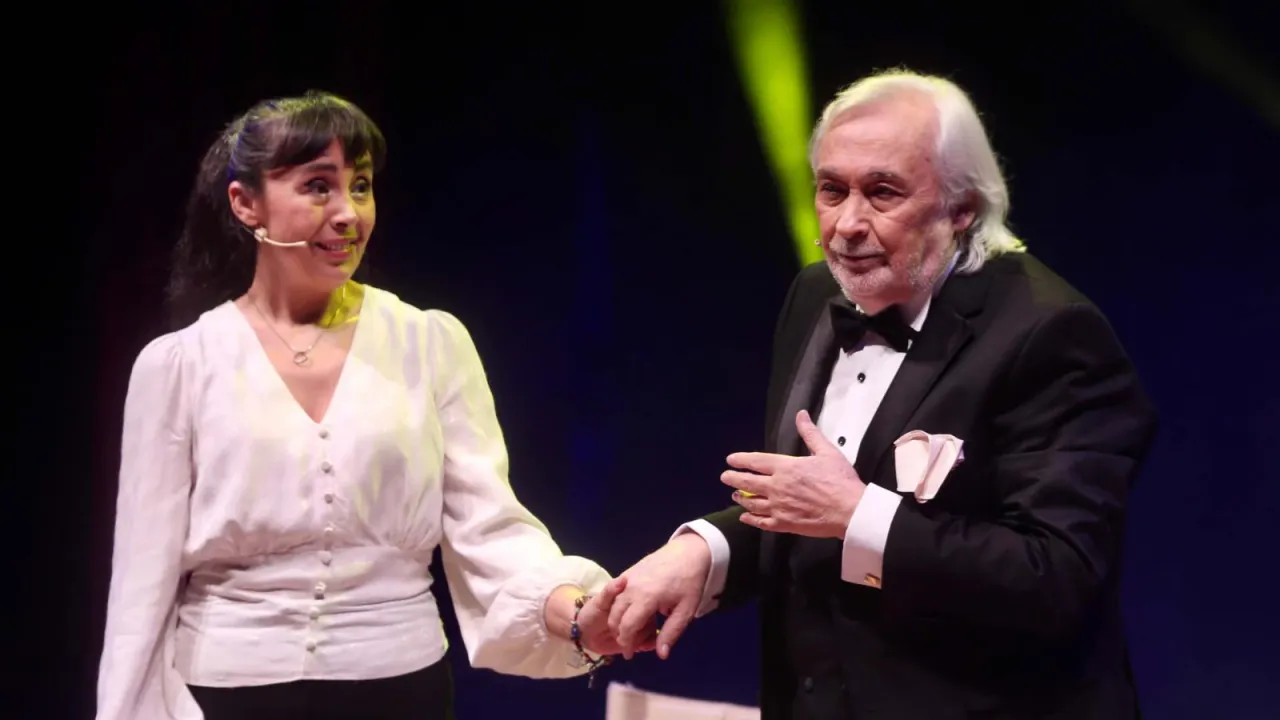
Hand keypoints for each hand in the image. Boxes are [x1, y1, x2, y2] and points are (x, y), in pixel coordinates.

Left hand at [572, 577, 658, 655]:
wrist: (585, 633)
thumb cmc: (592, 613)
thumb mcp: (600, 601)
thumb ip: (611, 590)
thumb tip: (624, 579)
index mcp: (631, 599)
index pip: (647, 601)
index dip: (648, 609)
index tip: (642, 617)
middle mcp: (638, 611)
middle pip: (651, 618)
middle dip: (646, 629)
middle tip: (637, 635)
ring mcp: (638, 626)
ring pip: (651, 631)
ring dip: (647, 639)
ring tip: (639, 645)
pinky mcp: (636, 640)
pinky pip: (647, 642)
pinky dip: (647, 645)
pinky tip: (641, 648)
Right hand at [609, 533, 710, 659]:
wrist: (689, 551)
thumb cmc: (690, 582)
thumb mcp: (686, 610)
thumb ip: (671, 632)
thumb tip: (661, 655)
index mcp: (646, 598)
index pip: (627, 626)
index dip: (626, 643)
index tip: (630, 654)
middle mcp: (632, 588)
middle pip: (615, 616)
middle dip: (619, 634)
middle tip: (629, 644)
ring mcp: (628, 577)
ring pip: (613, 605)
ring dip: (616, 620)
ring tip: (628, 631)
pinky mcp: (629, 571)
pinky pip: (617, 592)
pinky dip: (617, 606)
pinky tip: (629, 612)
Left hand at [722, 409, 864, 538]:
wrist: (849, 511)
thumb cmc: (840, 481)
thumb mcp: (827, 452)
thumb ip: (810, 433)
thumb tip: (801, 415)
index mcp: (786, 467)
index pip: (756, 461)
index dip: (741, 459)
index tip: (730, 459)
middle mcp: (777, 487)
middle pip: (747, 482)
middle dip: (733, 478)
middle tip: (725, 477)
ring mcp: (779, 507)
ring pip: (752, 502)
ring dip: (740, 498)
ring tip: (734, 496)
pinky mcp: (784, 524)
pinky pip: (761, 522)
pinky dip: (751, 519)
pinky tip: (745, 517)